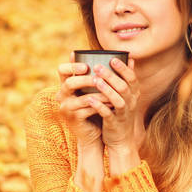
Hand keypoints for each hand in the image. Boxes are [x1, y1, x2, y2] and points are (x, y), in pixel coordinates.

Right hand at [57, 55, 106, 191]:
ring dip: (98, 93)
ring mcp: (67, 108)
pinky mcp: (74, 119)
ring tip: (111, 90)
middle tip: (99, 77)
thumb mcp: (99, 90)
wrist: (93, 133)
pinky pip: (87, 109)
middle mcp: (63, 96)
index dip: (71, 65)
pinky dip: (100, 105)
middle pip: (69, 83)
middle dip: (85, 79)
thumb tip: (130, 58)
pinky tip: (111, 102)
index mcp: (67, 86)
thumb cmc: (96, 108)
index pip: (62, 70)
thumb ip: (108, 74)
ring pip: (81, 97)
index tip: (86, 65)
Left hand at [85, 57, 142, 171]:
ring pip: (117, 100)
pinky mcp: (114, 124)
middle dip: (110, 76)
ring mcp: (123, 114)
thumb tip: (130, 59)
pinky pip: (108, 114)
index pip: (132, 78)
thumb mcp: (127, 96)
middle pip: (123, 86)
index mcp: (133, 94)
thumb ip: (127, 79)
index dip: (123, 68)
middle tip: (97, 67)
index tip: (112, 59)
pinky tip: (89, 100)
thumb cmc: (120, 113)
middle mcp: (131, 103)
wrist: (121, 140)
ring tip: (94, 80)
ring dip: (106, 89)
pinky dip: (99, 106)